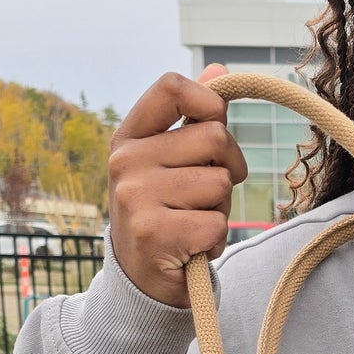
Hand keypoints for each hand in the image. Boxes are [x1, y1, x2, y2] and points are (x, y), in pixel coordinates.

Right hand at [107, 67, 247, 305]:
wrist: (141, 284)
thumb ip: (193, 119)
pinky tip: (190, 249)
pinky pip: (217, 224)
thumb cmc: (165, 216)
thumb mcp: (171, 164)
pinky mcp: (155, 234)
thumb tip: (219, 69)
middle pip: (215, 137)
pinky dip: (215, 241)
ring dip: (220, 211)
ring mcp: (136, 197)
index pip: (172, 87)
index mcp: (128, 138)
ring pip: (220, 184)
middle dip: (227, 169)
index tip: (216, 129)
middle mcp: (125, 162)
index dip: (209, 102)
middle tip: (206, 198)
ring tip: (192, 225)